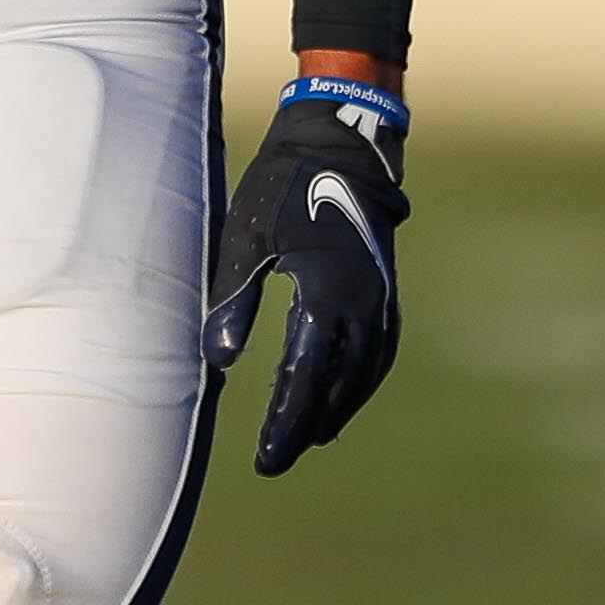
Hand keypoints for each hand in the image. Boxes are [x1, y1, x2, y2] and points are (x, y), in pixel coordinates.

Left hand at [202, 98, 407, 471]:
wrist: (335, 144)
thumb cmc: (280, 188)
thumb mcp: (245, 240)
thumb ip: (233, 301)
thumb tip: (219, 362)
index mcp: (325, 294)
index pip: (305, 378)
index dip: (285, 421)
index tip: (266, 458)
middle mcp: (362, 305)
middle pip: (337, 386)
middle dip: (306, 426)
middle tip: (275, 460)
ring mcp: (381, 299)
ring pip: (363, 374)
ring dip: (336, 409)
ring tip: (308, 437)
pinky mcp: (385, 290)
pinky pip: (378, 352)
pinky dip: (361, 382)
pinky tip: (343, 395)